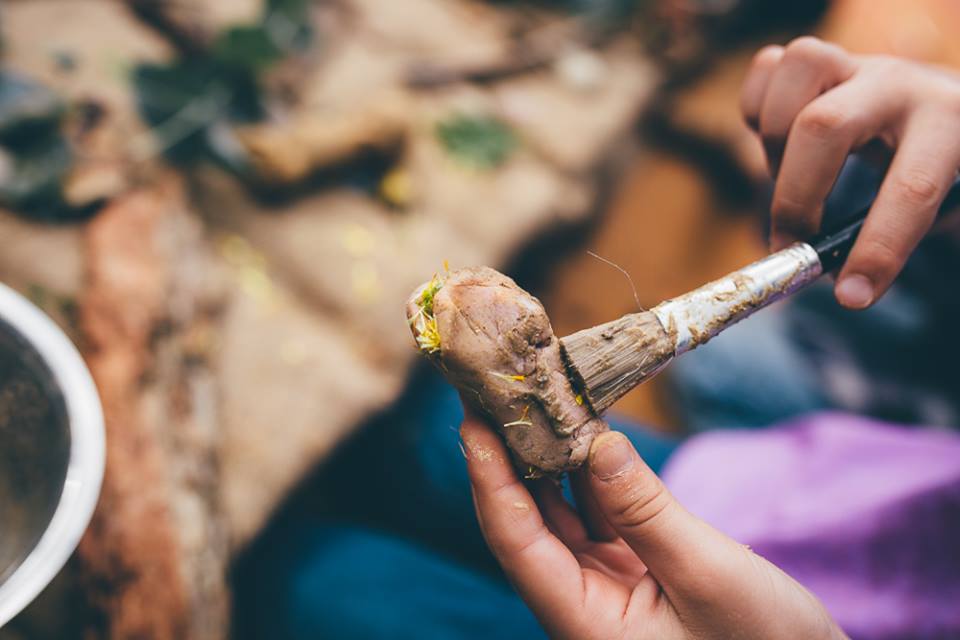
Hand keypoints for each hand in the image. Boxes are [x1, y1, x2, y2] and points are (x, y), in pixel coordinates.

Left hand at [461, 414, 845, 639]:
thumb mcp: (706, 574)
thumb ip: (645, 508)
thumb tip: (595, 440)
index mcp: (584, 623)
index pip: (517, 542)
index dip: (489, 479)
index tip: (473, 420)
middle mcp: (582, 603)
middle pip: (528, 520)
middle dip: (508, 455)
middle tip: (494, 391)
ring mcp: (605, 586)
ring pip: (561, 512)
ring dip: (549, 456)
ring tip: (533, 396)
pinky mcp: (631, 571)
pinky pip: (598, 513)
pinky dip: (592, 471)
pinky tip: (586, 427)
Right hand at [741, 37, 959, 308]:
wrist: (930, 107)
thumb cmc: (932, 167)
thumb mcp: (937, 200)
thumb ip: (896, 235)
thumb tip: (845, 289)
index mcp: (949, 123)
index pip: (911, 188)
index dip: (877, 250)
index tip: (851, 298)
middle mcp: (898, 84)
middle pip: (825, 126)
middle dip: (796, 199)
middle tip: (790, 247)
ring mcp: (851, 64)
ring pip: (798, 68)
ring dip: (774, 137)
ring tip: (787, 178)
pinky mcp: (814, 61)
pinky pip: (767, 66)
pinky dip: (757, 110)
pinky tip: (776, 145)